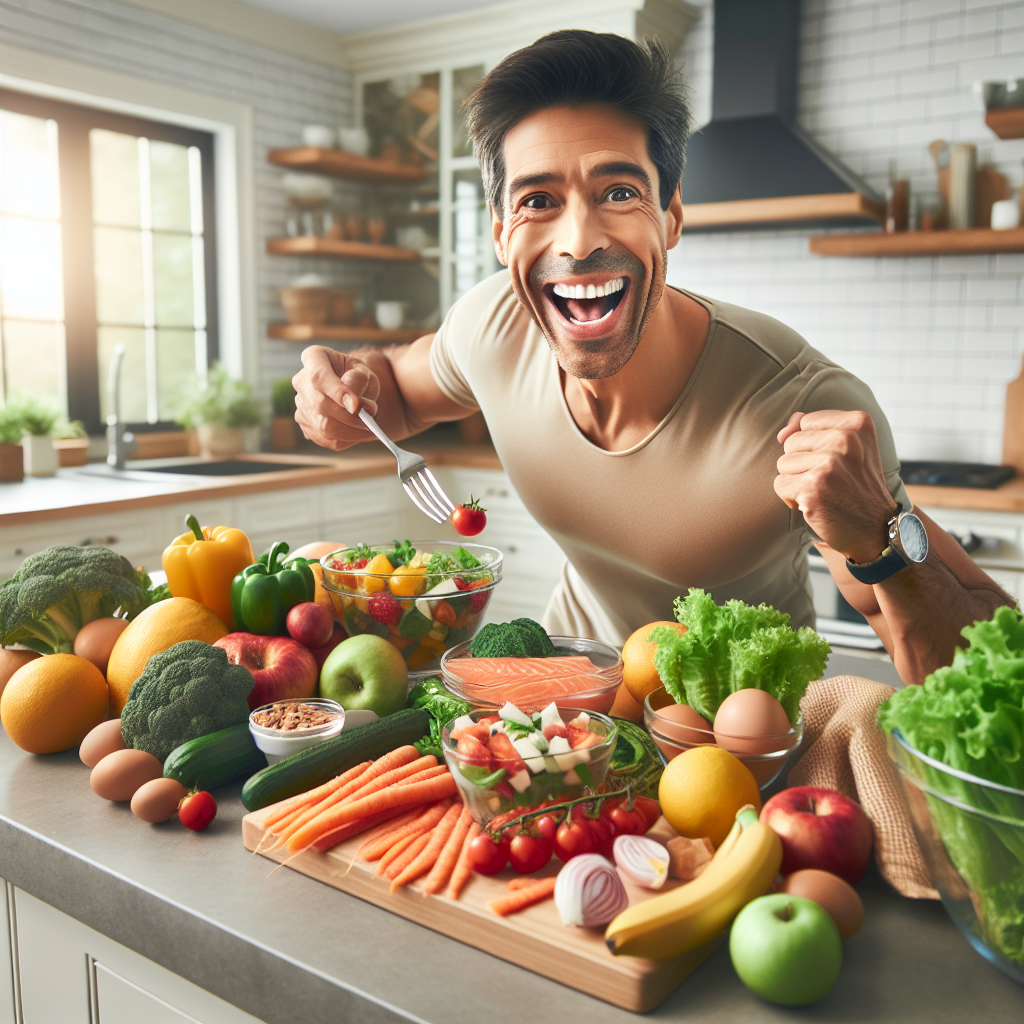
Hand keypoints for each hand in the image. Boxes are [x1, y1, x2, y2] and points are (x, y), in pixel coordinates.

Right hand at [292, 346, 380, 450]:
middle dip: (350, 417)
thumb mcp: (363, 370)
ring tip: (369, 427)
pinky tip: (360, 432)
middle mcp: (301, 381)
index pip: (319, 377)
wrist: (352, 387)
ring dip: (351, 431)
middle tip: (370, 419)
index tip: (355, 406)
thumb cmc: (357, 376)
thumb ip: (359, 380)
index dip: (337, 393)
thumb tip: (353, 404)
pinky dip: (348, 439)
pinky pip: (326, 439)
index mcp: (314, 358)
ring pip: (323, 426)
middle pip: (321, 405)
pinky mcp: (306, 425)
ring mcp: (301, 405)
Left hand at [774, 410, 897, 563]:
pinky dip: (791, 498)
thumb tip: (783, 432)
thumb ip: (814, 428)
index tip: (837, 462)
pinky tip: (815, 504)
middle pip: (791, 443)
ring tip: (824, 491)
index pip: (805, 422)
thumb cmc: (855, 486)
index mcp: (857, 423)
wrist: (876, 529)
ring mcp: (829, 464)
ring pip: (783, 463)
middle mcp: (846, 439)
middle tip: (831, 480)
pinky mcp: (813, 488)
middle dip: (802, 464)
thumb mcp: (849, 447)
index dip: (811, 446)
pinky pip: (780, 484)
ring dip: (797, 481)